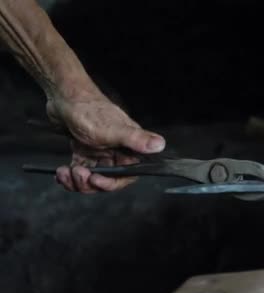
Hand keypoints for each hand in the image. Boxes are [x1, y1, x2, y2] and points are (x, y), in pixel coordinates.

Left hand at [47, 93, 165, 192]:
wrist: (63, 96)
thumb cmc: (89, 110)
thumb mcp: (113, 129)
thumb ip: (137, 139)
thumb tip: (160, 145)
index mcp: (128, 146)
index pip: (128, 174)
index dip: (113, 182)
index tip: (97, 180)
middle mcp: (116, 150)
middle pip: (108, 178)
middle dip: (91, 183)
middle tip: (79, 174)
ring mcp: (99, 151)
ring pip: (93, 176)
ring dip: (77, 181)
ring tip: (66, 172)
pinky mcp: (85, 150)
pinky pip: (80, 169)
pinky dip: (70, 175)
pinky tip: (61, 172)